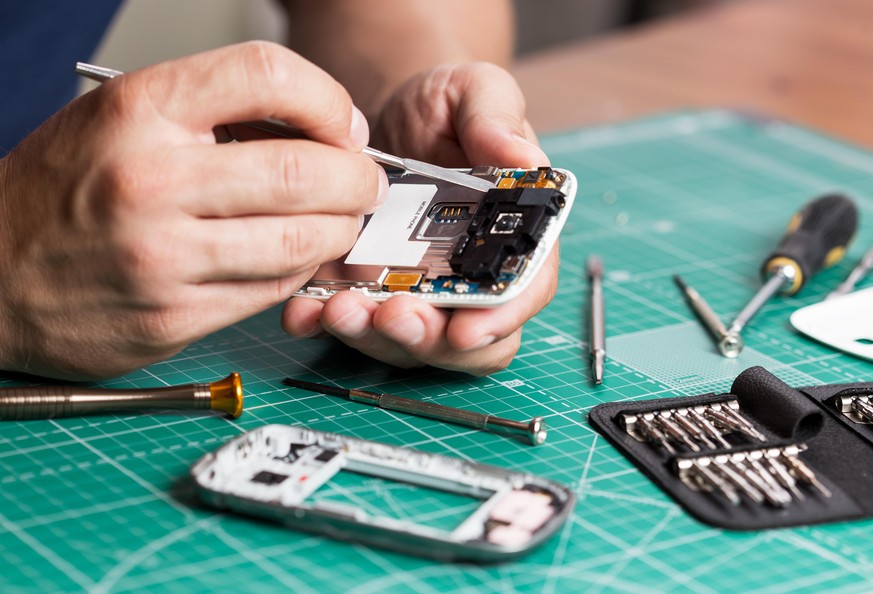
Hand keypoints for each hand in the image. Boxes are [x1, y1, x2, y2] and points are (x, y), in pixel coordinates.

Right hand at [0, 41, 386, 379]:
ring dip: (340, 230)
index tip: (342, 125)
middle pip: (304, 170)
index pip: (268, 75)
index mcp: (139, 111)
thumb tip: (321, 129)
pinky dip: (302, 270)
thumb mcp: (122, 118)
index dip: (327, 99)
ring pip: (301, 239)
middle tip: (364, 182)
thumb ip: (215, 113)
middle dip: (357, 178)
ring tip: (339, 221)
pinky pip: (273, 289)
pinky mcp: (176, 315)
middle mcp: (151, 180)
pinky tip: (296, 256)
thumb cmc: (64, 191)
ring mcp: (164, 256)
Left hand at [282, 63, 557, 375]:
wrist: (378, 119)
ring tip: (340, 308)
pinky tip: (303, 311)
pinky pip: (349, 326)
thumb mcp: (472, 92)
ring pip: (405, 343)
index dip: (500, 319)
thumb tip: (524, 156)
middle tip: (393, 315)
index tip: (467, 329)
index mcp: (510, 236)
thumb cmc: (438, 110)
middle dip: (428, 338)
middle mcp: (467, 277)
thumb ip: (497, 117)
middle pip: (464, 339)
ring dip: (373, 337)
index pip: (521, 293)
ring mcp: (414, 292)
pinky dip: (323, 326)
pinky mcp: (364, 293)